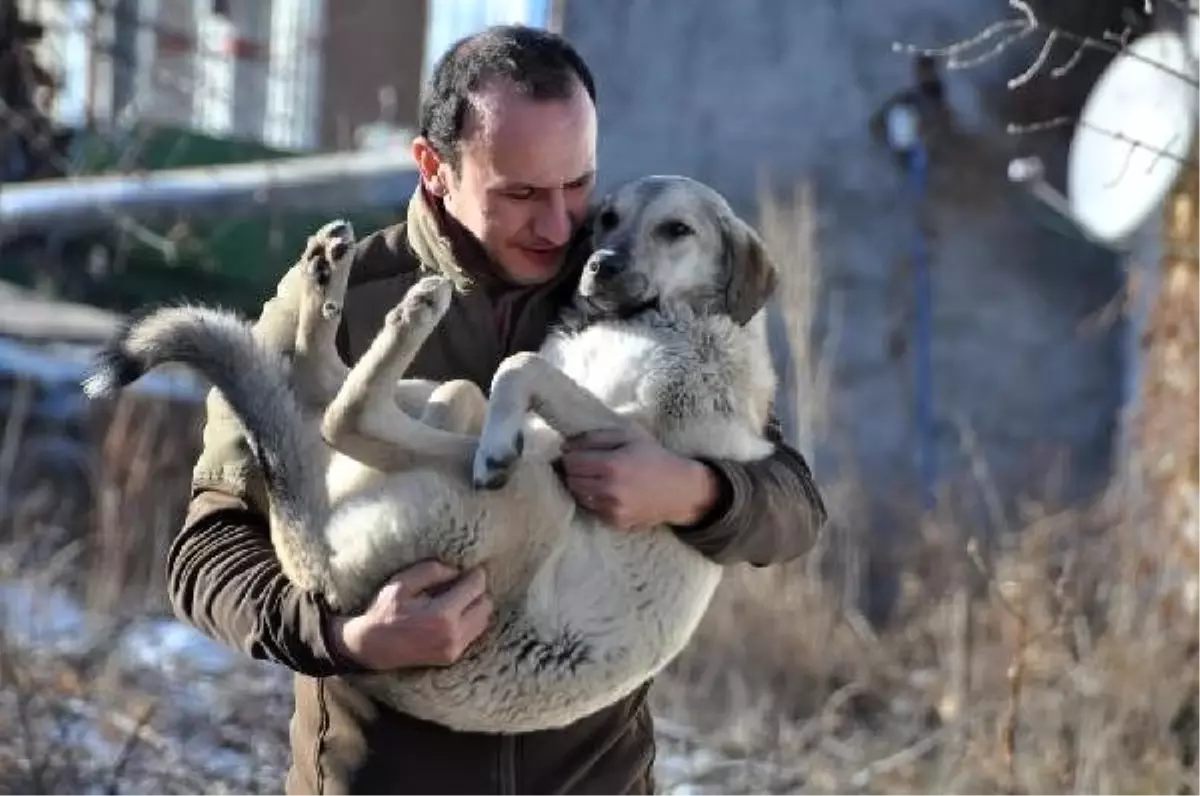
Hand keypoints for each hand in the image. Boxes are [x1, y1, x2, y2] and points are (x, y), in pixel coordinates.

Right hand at [327, 560, 492, 670]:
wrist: (371, 647)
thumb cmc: (385, 611)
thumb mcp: (403, 582)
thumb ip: (433, 570)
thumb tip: (457, 571)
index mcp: (442, 615)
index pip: (476, 587)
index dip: (474, 574)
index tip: (466, 570)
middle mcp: (453, 635)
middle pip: (486, 604)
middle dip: (476, 591)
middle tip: (460, 585)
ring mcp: (454, 649)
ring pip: (484, 620)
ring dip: (475, 606)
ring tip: (456, 600)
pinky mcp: (452, 657)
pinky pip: (474, 634)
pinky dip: (470, 621)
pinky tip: (453, 615)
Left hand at [559, 426, 720, 529]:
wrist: (680, 490)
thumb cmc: (654, 456)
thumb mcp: (629, 434)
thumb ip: (596, 436)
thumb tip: (566, 445)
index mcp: (612, 465)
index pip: (571, 461)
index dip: (571, 454)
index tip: (576, 451)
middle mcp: (610, 490)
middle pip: (571, 480)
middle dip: (574, 470)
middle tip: (586, 463)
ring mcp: (612, 509)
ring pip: (579, 496)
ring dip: (582, 485)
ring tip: (597, 476)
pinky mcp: (616, 522)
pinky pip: (591, 508)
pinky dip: (594, 499)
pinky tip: (609, 490)